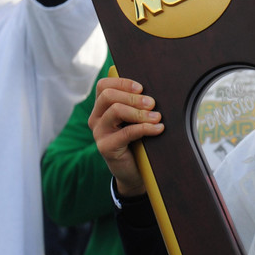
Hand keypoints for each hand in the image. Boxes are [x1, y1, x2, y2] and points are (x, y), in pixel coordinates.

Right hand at [88, 76, 163, 197]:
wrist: (133, 171)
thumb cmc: (137, 142)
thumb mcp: (135, 120)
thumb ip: (136, 106)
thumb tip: (154, 93)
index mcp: (101, 108)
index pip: (103, 86)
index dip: (123, 83)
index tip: (141, 88)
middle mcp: (96, 118)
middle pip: (108, 96)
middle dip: (133, 97)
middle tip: (152, 104)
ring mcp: (99, 133)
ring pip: (116, 110)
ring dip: (140, 112)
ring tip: (157, 117)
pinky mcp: (106, 147)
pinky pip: (126, 132)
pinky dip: (145, 128)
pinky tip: (158, 129)